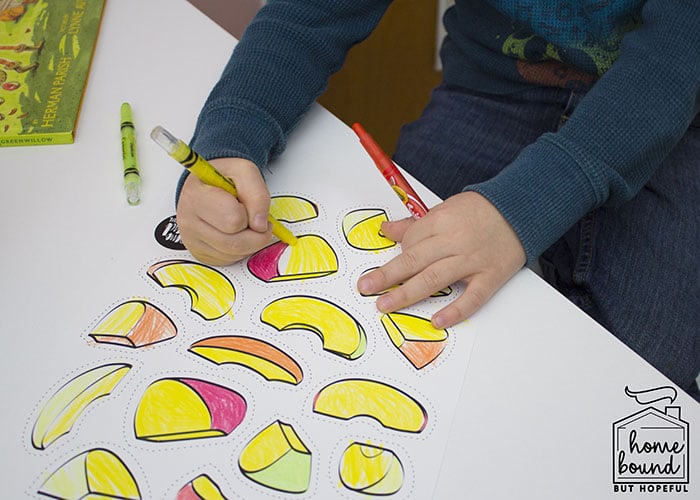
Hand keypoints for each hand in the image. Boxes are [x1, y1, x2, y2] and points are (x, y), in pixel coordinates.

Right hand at [176, 157, 272, 265]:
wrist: (209, 183)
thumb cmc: (224, 176)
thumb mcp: (245, 172)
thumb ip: (257, 194)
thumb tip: (260, 225)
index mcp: (196, 197)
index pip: (233, 220)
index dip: (250, 214)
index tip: (250, 206)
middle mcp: (189, 221)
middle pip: (234, 243)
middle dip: (256, 235)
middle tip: (259, 221)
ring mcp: (192, 240)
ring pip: (233, 254)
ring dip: (250, 243)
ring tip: (246, 224)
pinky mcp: (199, 253)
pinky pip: (228, 260)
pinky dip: (240, 250)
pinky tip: (237, 234)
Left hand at [357, 191, 525, 327]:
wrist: (522, 209)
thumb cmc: (482, 211)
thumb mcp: (445, 209)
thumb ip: (415, 224)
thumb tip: (386, 230)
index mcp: (442, 220)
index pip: (410, 241)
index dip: (398, 254)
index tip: (391, 266)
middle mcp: (455, 240)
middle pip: (414, 260)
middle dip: (387, 276)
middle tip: (366, 289)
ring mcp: (472, 260)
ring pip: (434, 278)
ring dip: (407, 294)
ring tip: (385, 306)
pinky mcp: (490, 276)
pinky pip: (471, 297)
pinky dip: (454, 311)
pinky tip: (436, 321)